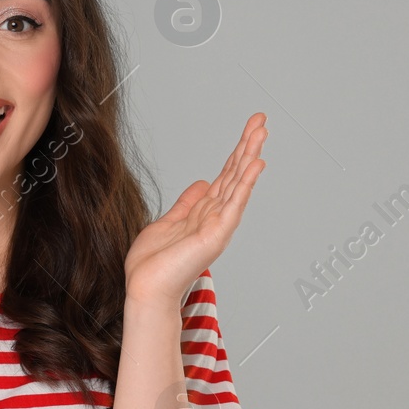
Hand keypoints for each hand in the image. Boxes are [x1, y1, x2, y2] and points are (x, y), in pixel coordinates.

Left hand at [124, 112, 266, 305]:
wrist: (146, 289)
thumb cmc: (154, 264)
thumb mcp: (168, 223)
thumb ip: (187, 203)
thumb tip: (201, 183)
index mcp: (204, 212)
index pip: (225, 175)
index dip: (237, 151)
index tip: (250, 128)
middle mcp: (215, 217)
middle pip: (235, 174)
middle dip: (248, 145)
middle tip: (261, 119)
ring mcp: (218, 226)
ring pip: (238, 183)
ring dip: (250, 156)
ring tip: (262, 132)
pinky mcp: (216, 235)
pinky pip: (234, 204)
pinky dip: (245, 183)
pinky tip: (255, 164)